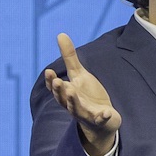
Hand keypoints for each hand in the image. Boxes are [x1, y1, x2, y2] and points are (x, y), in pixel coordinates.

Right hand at [42, 33, 119, 155]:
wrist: (103, 119)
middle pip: (63, 99)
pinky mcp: (100, 120)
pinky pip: (100, 120)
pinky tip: (106, 113)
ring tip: (72, 91)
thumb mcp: (79, 75)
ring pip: (77, 109)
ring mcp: (86, 114)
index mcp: (67, 93)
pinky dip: (102, 117)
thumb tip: (61, 34)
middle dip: (60, 90)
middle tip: (57, 81)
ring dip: (74, 101)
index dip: (51, 81)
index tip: (49, 72)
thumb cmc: (88, 95)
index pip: (56, 88)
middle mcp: (73, 104)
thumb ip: (70, 57)